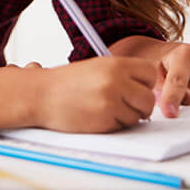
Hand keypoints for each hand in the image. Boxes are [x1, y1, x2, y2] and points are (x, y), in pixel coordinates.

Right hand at [36, 56, 156, 132]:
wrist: (40, 94)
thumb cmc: (65, 83)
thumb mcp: (95, 68)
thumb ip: (121, 74)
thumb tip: (145, 90)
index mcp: (114, 63)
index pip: (150, 73)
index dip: (145, 83)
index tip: (134, 88)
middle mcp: (115, 79)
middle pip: (148, 99)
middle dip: (140, 106)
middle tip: (124, 106)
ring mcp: (111, 99)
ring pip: (137, 116)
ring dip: (125, 118)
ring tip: (104, 109)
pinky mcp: (104, 118)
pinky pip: (122, 127)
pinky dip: (113, 125)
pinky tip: (96, 116)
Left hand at [156, 42, 189, 117]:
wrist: (183, 54)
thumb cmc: (168, 65)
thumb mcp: (154, 74)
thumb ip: (158, 91)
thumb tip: (169, 111)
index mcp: (185, 54)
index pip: (178, 82)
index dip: (172, 100)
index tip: (170, 114)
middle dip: (187, 107)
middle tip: (180, 98)